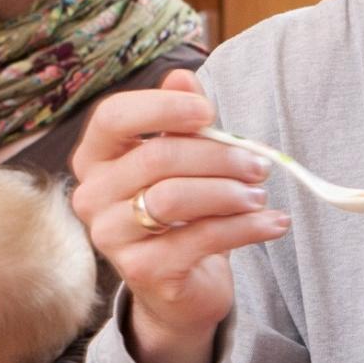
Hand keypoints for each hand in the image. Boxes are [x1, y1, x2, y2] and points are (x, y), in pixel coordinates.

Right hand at [68, 70, 287, 362]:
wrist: (178, 285)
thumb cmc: (180, 213)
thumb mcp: (183, 158)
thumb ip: (180, 117)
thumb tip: (183, 77)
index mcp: (95, 157)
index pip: (113, 116)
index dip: (163, 107)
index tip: (208, 113)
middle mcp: (92, 195)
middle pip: (157, 157)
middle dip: (218, 157)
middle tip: (259, 164)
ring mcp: (111, 236)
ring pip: (175, 198)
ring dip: (230, 193)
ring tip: (260, 194)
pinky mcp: (142, 271)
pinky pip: (199, 239)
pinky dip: (245, 228)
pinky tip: (272, 223)